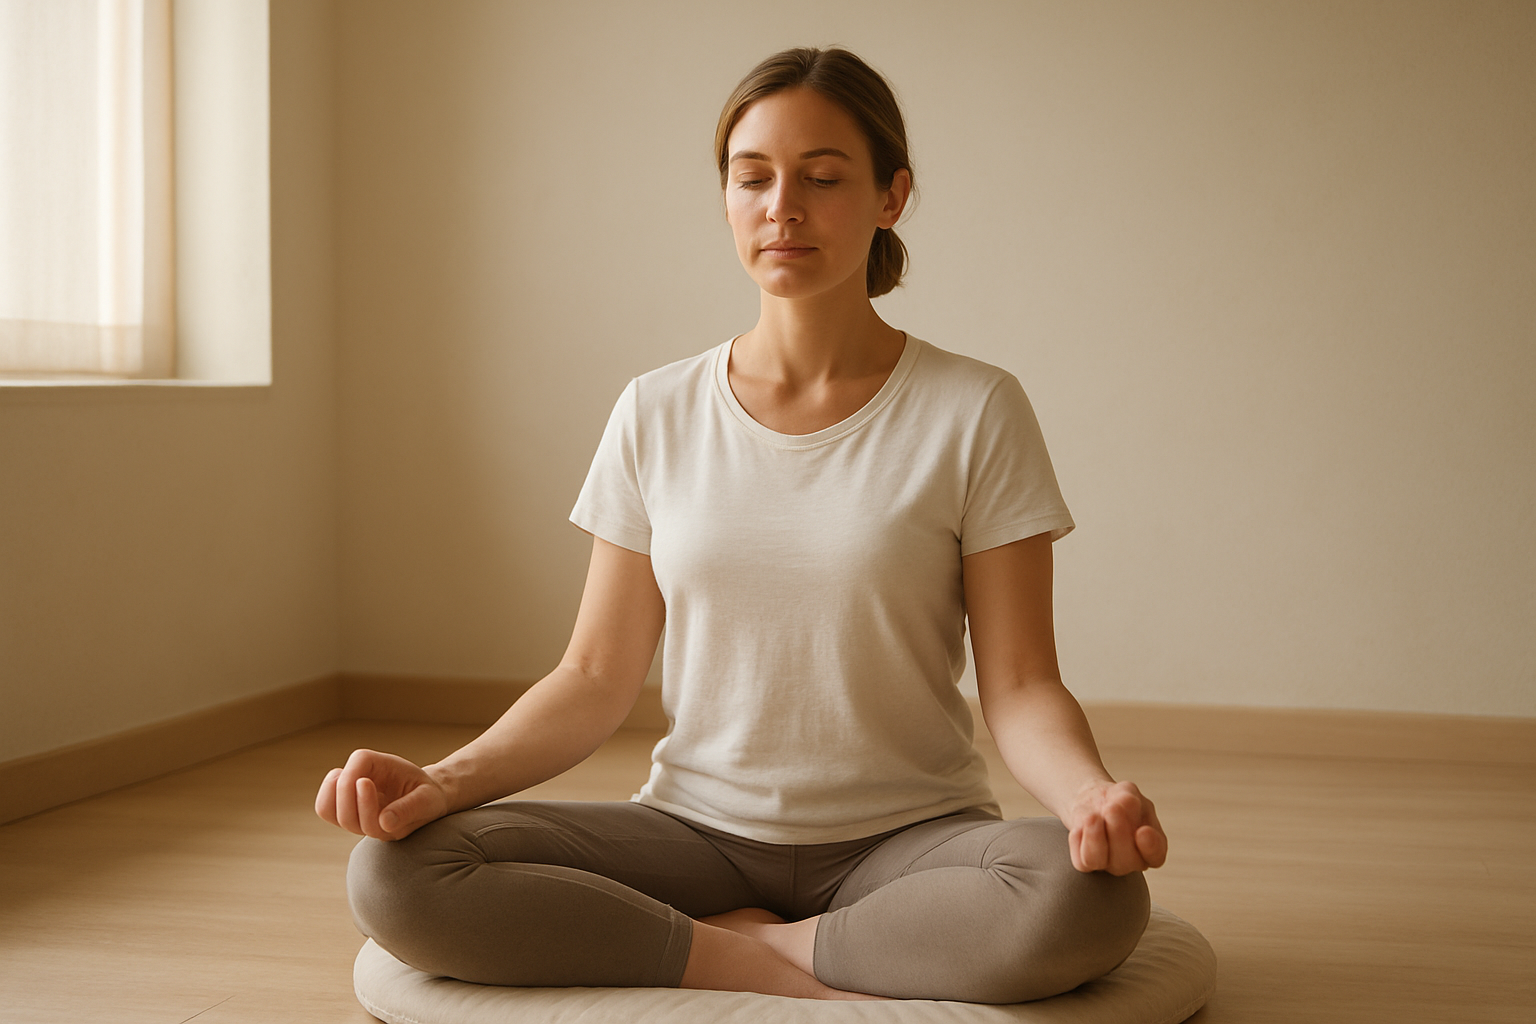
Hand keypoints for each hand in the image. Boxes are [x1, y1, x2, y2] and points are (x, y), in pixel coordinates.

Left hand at [314, 748, 451, 840]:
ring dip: (335, 789)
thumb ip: (408, 808)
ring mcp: (357, 822)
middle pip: (348, 818)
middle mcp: (372, 828)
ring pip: (331, 813)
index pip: (372, 824)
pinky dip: (328, 789)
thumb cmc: (425, 794)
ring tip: (347, 772)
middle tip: (359, 772)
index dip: (365, 803)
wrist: (424, 795)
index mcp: (394, 826)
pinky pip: (326, 808)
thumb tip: (385, 823)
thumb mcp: (426, 797)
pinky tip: (342, 775)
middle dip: (348, 791)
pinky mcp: (346, 811)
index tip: (365, 780)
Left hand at [1066, 779, 1166, 874]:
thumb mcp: (1128, 792)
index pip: (1155, 856)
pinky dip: (1078, 838)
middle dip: (1118, 832)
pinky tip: (1083, 822)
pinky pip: (1079, 859)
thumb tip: (1126, 803)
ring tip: (1093, 816)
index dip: (1150, 847)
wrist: (1094, 801)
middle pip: (1125, 859)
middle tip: (1112, 808)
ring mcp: (1108, 865)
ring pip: (1097, 860)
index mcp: (1152, 847)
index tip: (1143, 831)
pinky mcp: (1085, 863)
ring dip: (1094, 837)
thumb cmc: (1117, 800)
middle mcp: (1132, 861)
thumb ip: (1129, 799)